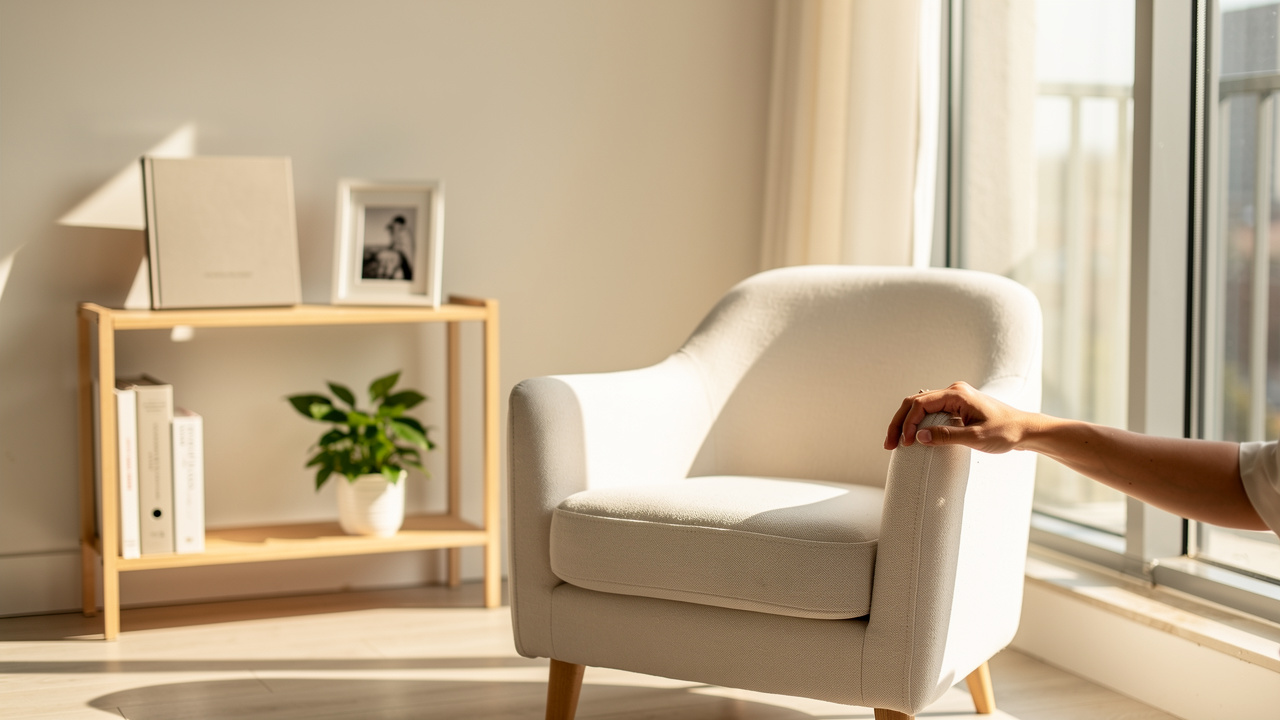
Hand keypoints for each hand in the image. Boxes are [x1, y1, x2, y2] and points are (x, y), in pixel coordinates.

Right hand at [883, 381, 1032, 453]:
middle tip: (889, 443)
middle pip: (914, 402)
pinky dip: (917, 423)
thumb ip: (946, 436)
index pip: (920, 404)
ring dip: (906, 422)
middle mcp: (953, 392)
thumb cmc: (1006, 432)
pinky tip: (912, 436)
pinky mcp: (957, 407)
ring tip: (897, 441)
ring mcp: (955, 398)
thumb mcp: (976, 438)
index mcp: (957, 394)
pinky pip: (930, 411)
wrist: (1026, 430)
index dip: (908, 424)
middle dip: (899, 422)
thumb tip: (918, 437)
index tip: (906, 444)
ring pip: (919, 406)